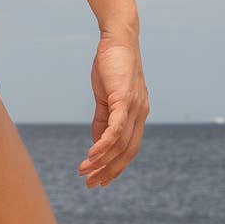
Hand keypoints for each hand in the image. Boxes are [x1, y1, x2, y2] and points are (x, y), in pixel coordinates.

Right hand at [80, 30, 147, 188]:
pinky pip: (115, 128)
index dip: (116, 167)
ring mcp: (134, 107)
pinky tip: (92, 155)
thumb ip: (102, 119)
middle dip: (109, 171)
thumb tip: (97, 143)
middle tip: (90, 185)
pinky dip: (104, 145)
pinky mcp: (124, 99)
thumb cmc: (112, 65)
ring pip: (120, 144)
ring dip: (102, 161)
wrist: (118, 38)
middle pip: (127, 152)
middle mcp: (140, 114)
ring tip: (84, 172)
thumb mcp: (106, 96)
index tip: (100, 180)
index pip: (129, 149)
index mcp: (138, 115)